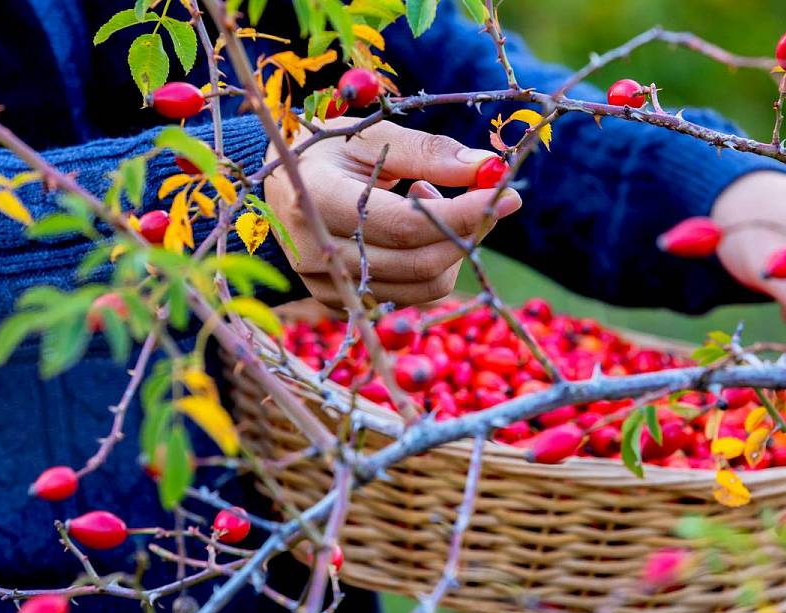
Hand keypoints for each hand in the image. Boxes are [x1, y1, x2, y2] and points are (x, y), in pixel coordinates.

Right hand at [263, 118, 522, 307]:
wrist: (278, 185)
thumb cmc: (328, 150)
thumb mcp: (371, 135)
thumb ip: (428, 150)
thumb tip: (487, 166)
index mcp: (316, 199)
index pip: (406, 223)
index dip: (463, 212)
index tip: (507, 193)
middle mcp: (316, 251)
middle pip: (420, 262)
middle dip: (468, 231)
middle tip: (484, 197)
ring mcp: (326, 285)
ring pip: (423, 286)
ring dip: (450, 247)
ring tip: (431, 201)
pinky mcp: (340, 304)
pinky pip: (410, 297)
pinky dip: (431, 264)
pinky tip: (413, 229)